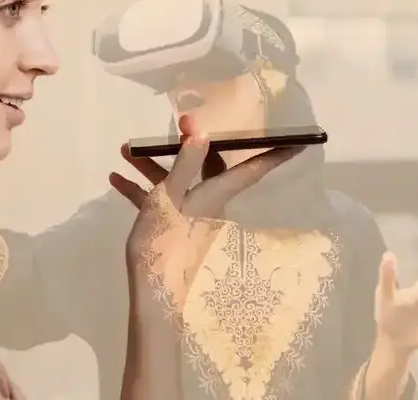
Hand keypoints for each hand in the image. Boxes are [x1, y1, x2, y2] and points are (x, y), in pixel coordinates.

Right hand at [110, 116, 302, 313]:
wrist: (153, 295)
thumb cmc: (164, 243)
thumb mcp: (169, 198)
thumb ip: (184, 165)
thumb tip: (203, 134)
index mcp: (216, 194)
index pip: (253, 168)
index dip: (277, 154)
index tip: (301, 141)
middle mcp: (208, 202)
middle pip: (207, 165)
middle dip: (190, 143)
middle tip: (181, 121)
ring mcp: (189, 215)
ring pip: (177, 181)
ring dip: (153, 165)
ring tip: (126, 150)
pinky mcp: (171, 228)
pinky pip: (160, 201)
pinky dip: (141, 189)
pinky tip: (117, 179)